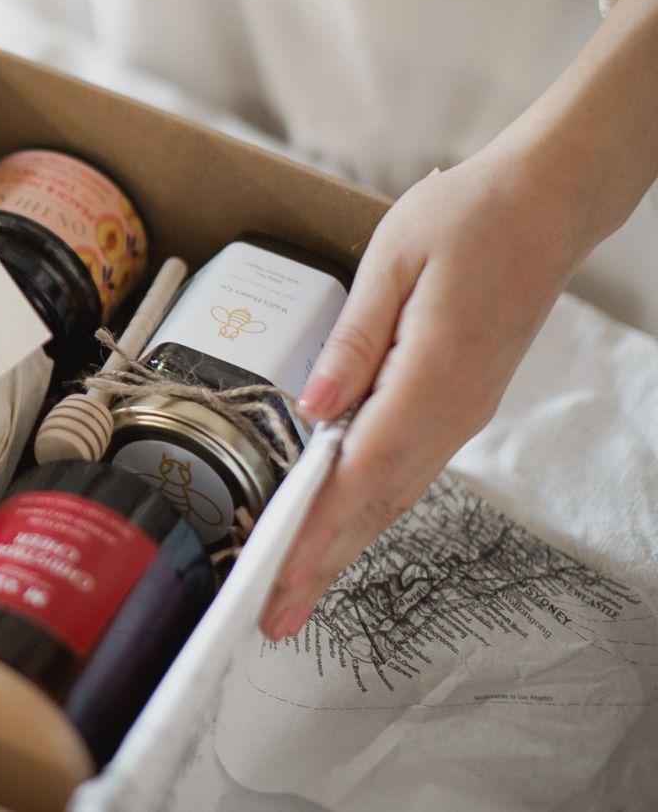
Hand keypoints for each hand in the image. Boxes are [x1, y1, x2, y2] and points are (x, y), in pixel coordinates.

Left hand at [258, 152, 585, 639]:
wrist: (546, 205)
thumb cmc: (467, 218)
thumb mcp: (395, 258)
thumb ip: (352, 339)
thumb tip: (312, 408)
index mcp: (437, 370)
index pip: (368, 466)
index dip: (322, 524)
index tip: (282, 568)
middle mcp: (454, 406)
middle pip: (379, 500)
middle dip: (323, 561)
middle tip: (275, 614)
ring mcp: (462, 411)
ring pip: (394, 495)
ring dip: (343, 546)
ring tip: (295, 591)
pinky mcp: (458, 405)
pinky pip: (406, 470)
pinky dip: (367, 509)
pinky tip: (337, 529)